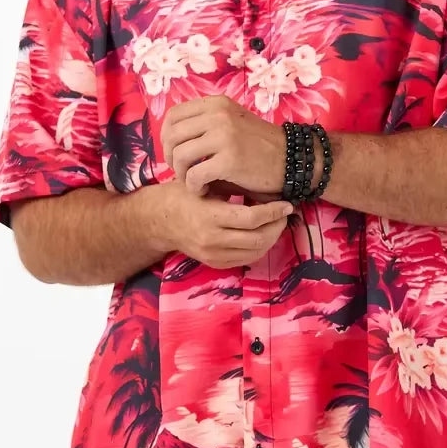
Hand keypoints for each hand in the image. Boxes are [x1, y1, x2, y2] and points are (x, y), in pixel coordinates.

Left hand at [161, 96, 286, 198]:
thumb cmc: (258, 145)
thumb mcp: (232, 122)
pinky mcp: (228, 160)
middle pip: (172, 137)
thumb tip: (170, 137)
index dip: (166, 137)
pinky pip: (194, 176)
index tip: (174, 153)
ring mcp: (223, 136)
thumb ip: (205, 123)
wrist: (290, 159)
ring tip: (194, 182)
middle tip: (183, 172)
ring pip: (179, 156)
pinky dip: (194, 187)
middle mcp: (218, 115)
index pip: (173, 116)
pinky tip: (205, 190)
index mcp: (216, 104)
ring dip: (182, 175)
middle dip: (171, 158)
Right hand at [162, 181, 292, 269]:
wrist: (159, 221)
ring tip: (276, 223)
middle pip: (258, 238)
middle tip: (285, 213)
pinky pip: (246, 259)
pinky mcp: (214, 263)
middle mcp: (212, 239)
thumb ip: (236, 187)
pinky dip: (259, 247)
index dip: (274, 212)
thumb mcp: (207, 184)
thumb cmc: (184, 195)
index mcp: (210, 216)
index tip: (287, 204)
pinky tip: (262, 233)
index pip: (252, 218)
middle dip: (277, 226)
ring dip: (272, 238)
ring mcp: (213, 255)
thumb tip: (269, 189)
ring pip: (255, 252)